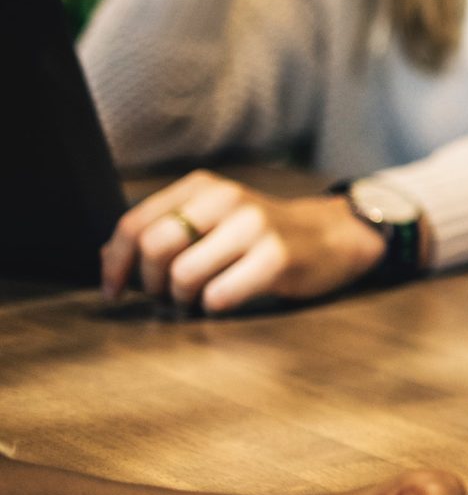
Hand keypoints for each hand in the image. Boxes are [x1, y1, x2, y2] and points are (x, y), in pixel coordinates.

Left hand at [101, 170, 394, 312]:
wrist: (331, 237)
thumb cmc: (263, 234)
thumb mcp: (212, 218)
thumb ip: (165, 230)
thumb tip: (110, 259)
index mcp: (203, 187)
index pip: (136, 223)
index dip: (116, 263)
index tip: (115, 290)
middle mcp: (227, 199)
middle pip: (155, 247)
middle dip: (150, 282)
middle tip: (164, 295)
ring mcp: (255, 226)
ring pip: (183, 275)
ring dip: (182, 298)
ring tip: (196, 299)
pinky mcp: (277, 257)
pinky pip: (218, 296)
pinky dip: (212, 307)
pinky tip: (224, 301)